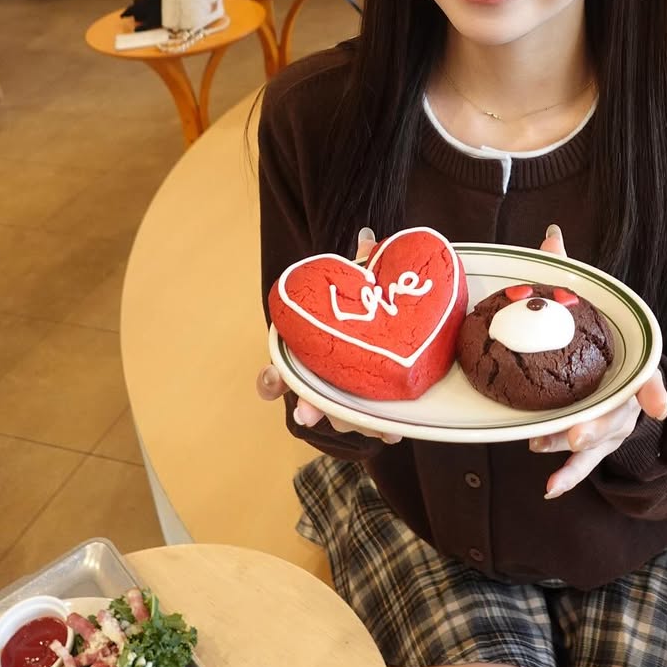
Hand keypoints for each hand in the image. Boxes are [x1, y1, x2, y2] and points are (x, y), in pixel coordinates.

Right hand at [256, 227, 402, 443]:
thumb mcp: (362, 280)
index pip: (277, 372)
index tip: (273, 379)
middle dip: (309, 408)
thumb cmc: (365, 301)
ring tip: (372, 425)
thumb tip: (367, 237)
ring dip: (350, 422)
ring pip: (337, 416)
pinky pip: (368, 422)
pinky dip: (380, 428)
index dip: (272, 380)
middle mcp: (320, 377)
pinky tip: (394, 430)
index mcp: (308, 349)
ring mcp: (343, 394)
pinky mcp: (369, 405)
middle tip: (309, 414)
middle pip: (307, 400)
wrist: (391, 316)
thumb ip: (363, 262)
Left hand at [530, 224, 666, 499]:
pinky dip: (570, 476)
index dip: (653, 391)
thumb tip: (551, 233)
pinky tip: (550, 488)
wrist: (607, 369)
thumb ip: (570, 273)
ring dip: (581, 450)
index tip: (658, 407)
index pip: (650, 376)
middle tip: (577, 433)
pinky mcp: (596, 443)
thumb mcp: (584, 304)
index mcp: (633, 364)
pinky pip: (586, 464)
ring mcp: (615, 424)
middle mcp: (628, 398)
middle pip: (622, 416)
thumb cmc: (595, 336)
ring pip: (605, 441)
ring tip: (556, 450)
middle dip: (601, 425)